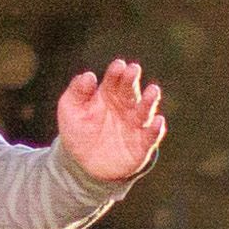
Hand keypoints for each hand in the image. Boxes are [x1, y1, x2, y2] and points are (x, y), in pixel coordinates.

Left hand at [56, 59, 168, 182]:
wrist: (82, 163)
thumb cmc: (78, 130)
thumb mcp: (70, 109)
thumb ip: (77, 91)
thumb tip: (88, 75)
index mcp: (108, 95)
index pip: (114, 80)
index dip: (116, 72)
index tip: (118, 65)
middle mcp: (125, 107)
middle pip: (131, 91)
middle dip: (132, 80)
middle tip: (133, 69)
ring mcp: (135, 125)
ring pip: (145, 110)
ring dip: (149, 101)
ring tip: (152, 90)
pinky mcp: (141, 145)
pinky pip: (151, 136)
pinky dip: (156, 129)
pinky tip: (158, 121)